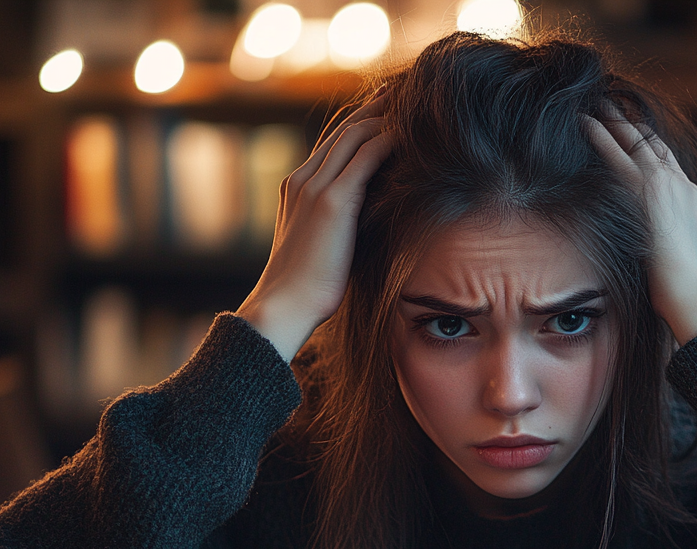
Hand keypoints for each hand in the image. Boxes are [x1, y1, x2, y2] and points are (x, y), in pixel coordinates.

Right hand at [237, 92, 393, 360]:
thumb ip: (338, 226)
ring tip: (413, 106)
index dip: (360, 124)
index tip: (385, 114)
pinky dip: (388, 141)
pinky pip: (365, 158)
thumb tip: (366, 225)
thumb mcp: (320, 247)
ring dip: (384, 118)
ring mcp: (315, 187)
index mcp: (296, 187)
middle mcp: (302, 179)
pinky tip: (409, 135)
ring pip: (354, 136)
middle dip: (374, 110)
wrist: (283, 305)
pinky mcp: (332, 201)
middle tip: (402, 95)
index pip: (332, 143)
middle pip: (344, 130)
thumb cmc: (305, 289)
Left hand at [582, 106, 696, 345]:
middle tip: (614, 107)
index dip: (653, 151)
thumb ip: (669, 247)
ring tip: (598, 104)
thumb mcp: (680, 263)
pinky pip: (618, 155)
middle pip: (656, 147)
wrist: (695, 295)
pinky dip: (601, 136)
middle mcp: (684, 188)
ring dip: (616, 121)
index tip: (638, 138)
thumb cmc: (686, 294)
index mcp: (696, 204)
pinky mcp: (647, 191)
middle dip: (633, 127)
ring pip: (637, 143)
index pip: (672, 168)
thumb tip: (654, 256)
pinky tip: (584, 122)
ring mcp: (666, 186)